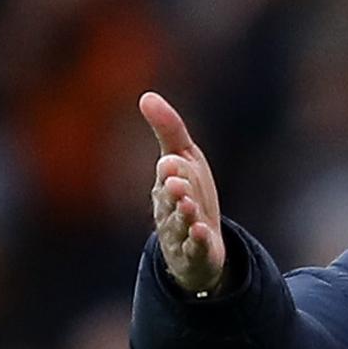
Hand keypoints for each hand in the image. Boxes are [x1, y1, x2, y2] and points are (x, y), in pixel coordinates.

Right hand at [140, 91, 225, 293]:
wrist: (199, 242)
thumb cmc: (190, 193)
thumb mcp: (184, 158)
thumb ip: (168, 129)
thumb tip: (146, 96)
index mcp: (165, 184)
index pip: (169, 173)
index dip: (172, 169)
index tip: (171, 162)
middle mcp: (169, 209)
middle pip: (170, 200)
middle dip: (174, 192)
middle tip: (177, 184)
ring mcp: (181, 233)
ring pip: (180, 224)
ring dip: (184, 215)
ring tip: (189, 207)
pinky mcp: (196, 253)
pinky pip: (194, 248)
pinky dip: (196, 241)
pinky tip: (201, 232)